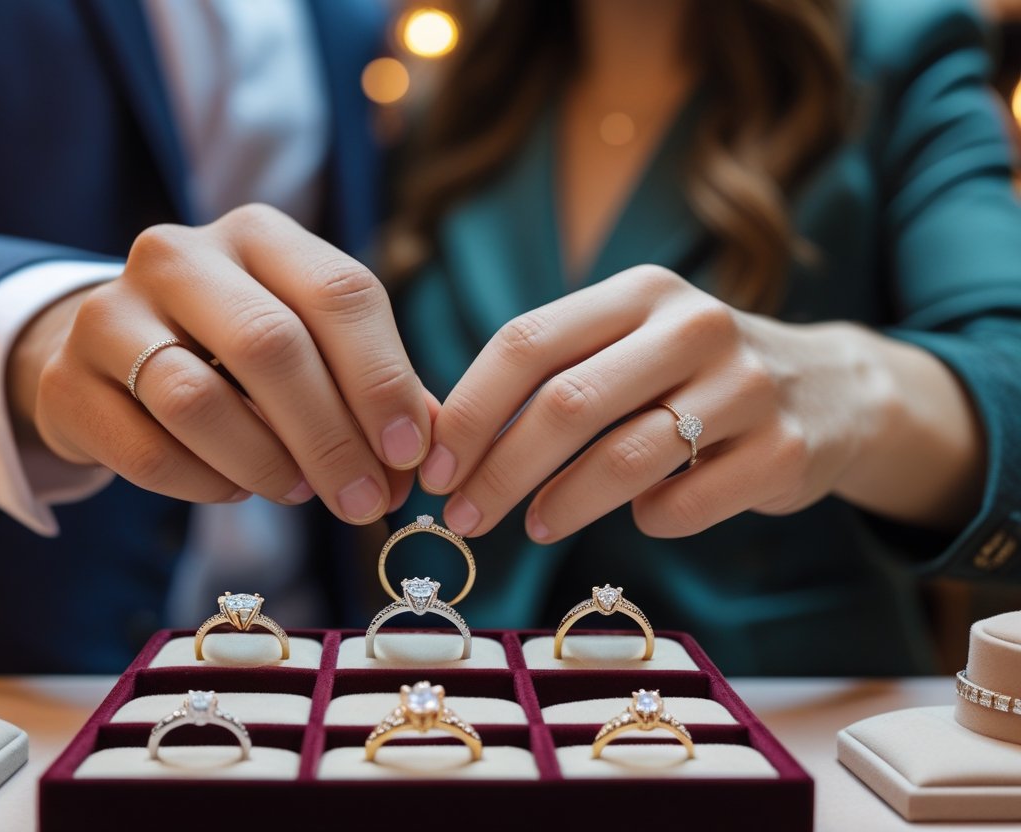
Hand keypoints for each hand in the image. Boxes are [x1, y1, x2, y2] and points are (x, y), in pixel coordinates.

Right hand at [9, 204, 432, 522]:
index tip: (410, 454)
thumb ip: (370, 385)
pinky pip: (147, 450)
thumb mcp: (308, 342)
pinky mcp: (68, 381)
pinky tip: (236, 487)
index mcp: (258, 234)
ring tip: (301, 491)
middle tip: (366, 501)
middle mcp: (179, 255)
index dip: (383, 380)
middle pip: (270, 345)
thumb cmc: (235, 351)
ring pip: (197, 400)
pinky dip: (206, 483)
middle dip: (331, 436)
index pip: (340, 293)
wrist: (113, 355)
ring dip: (267, 462)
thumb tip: (428, 450)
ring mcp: (110, 313)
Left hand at [418, 264, 981, 540]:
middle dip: (499, 469)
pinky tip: (644, 518)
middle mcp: (694, 326)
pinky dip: (652, 520)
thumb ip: (555, 377)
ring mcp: (747, 386)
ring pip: (625, 457)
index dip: (467, 411)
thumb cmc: (694, 376)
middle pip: (567, 403)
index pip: (527, 342)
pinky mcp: (785, 449)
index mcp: (640, 292)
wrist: (832, 390)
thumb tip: (449, 445)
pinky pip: (687, 504)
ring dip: (561, 504)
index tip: (431, 467)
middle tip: (462, 518)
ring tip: (531, 526)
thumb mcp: (631, 347)